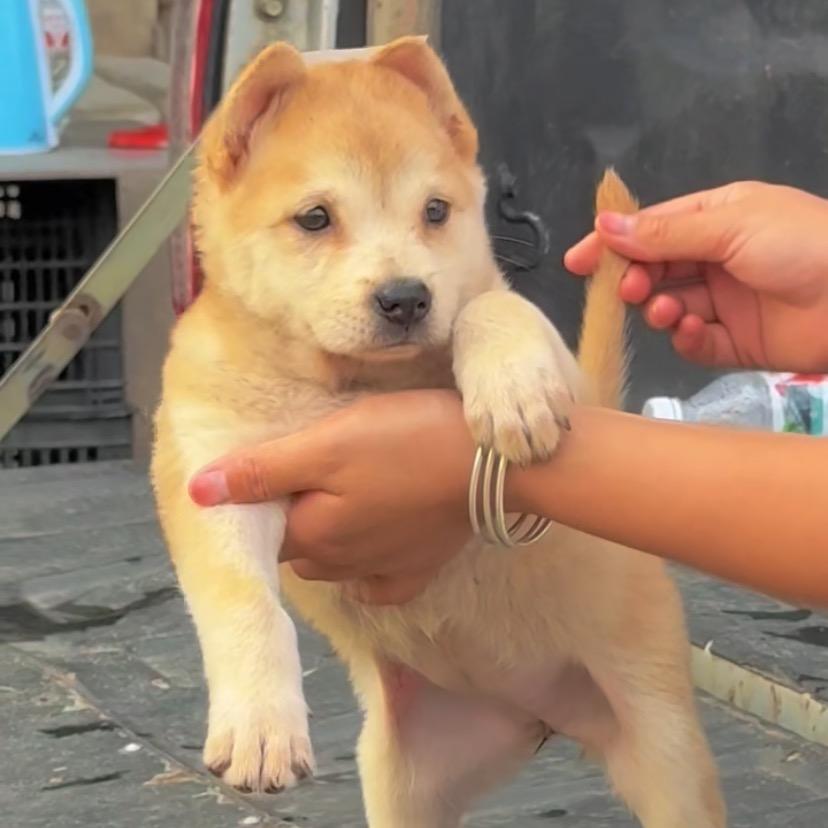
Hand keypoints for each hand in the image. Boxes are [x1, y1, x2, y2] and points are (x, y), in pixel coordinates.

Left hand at [189, 391, 474, 604]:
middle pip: (298, 544)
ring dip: (327, 534)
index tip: (275, 465)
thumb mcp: (327, 445)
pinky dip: (367, 566)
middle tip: (311, 470)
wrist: (490, 464)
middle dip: (293, 515)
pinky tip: (374, 540)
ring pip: (333, 559)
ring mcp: (383, 570)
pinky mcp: (419, 569)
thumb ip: (263, 472)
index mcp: (312, 534)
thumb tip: (197, 492)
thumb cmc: (404, 444)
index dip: (261, 499)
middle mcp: (340, 563)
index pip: (263, 527)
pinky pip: (378, 580)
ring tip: (343, 491)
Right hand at [565, 181, 827, 371]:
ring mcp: (726, 301)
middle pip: (656, 270)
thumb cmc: (801, 246)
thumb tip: (605, 226)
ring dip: (659, 309)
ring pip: (669, 307)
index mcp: (717, 219)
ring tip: (664, 312)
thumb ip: (664, 234)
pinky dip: (684, 338)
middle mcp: (717, 258)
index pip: (652, 229)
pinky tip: (688, 331)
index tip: (577, 263)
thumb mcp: (729, 227)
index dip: (613, 244)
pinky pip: (694, 341)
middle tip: (628, 291)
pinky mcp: (736, 341)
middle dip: (635, 279)